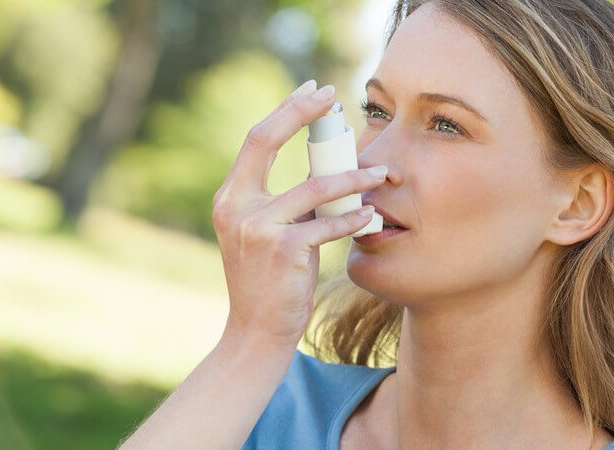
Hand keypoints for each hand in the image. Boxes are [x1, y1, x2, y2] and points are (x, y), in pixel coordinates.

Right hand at [212, 80, 387, 347]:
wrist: (256, 332)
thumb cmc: (269, 281)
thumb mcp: (266, 234)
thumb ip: (286, 203)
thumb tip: (327, 171)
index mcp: (231, 198)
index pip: (256, 140)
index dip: (285, 111)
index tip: (313, 92)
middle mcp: (236, 206)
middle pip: (265, 140)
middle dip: (301, 113)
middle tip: (334, 97)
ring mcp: (257, 227)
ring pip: (314, 187)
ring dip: (354, 178)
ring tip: (381, 175)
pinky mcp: (283, 250)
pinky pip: (328, 225)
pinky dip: (353, 220)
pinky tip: (372, 219)